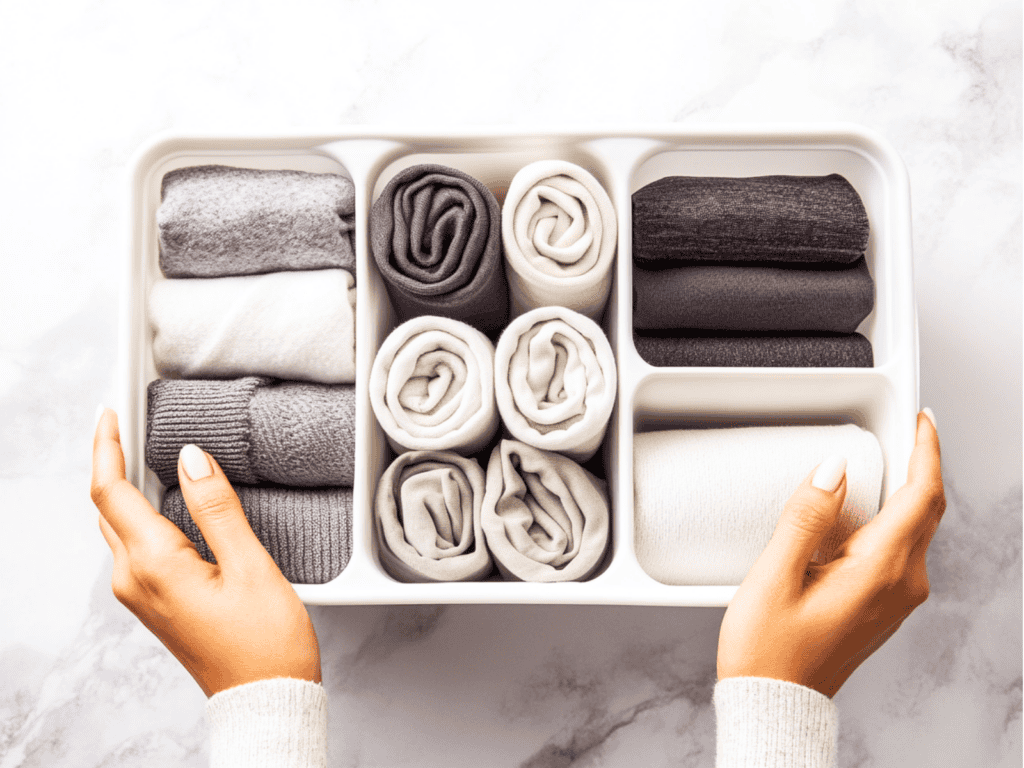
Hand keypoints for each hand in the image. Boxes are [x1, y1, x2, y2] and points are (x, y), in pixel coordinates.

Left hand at [90, 407, 320, 695]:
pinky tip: (160, 499)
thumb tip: (191, 457)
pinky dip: (137, 513)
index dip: (106, 447)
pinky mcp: (155, 602)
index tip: (111, 413)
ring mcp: (140, 594)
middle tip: (124, 421)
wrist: (264, 697)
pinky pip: (133, 546)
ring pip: (117, 526)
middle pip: (106, 507)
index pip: (111, 492)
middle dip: (109, 460)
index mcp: (154, 566)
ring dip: (121, 486)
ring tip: (139, 450)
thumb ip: (216, 508)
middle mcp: (135, 580)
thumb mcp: (250, 566)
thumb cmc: (265, 642)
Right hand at [717, 410, 944, 696]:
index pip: (922, 497)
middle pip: (926, 511)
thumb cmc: (769, 650)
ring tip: (880, 464)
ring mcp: (894, 600)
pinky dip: (891, 521)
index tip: (923, 421)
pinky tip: (863, 513)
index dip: (926, 451)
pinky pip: (900, 552)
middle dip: (921, 465)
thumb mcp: (774, 576)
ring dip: (906, 493)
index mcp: (879, 572)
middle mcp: (899, 586)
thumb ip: (805, 517)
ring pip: (915, 531)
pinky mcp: (882, 608)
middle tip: (904, 430)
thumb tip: (833, 470)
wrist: (775, 702)